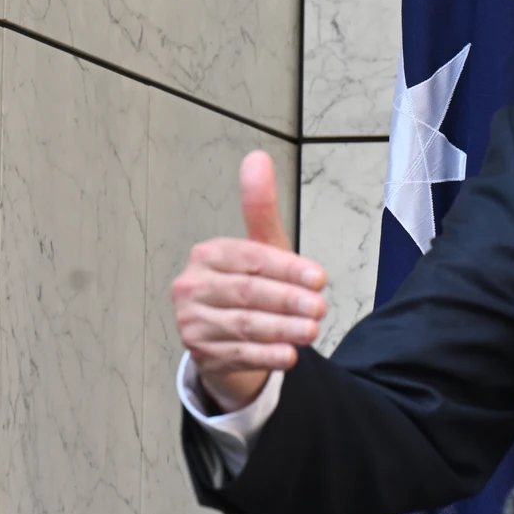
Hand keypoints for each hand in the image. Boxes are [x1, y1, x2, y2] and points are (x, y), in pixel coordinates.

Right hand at [171, 151, 329, 412]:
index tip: (320, 278)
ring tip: (312, 332)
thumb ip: (260, 209)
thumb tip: (257, 157)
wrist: (222, 338)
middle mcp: (192, 286)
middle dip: (288, 300)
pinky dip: (266, 355)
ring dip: (281, 329)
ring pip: (244, 325)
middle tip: (321, 308)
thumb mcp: (259, 250)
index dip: (287, 268)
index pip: (251, 259)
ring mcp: (192, 321)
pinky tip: (290, 356)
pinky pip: (238, 353)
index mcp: (208, 255)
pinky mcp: (200, 353)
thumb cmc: (247, 286)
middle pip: (248, 292)